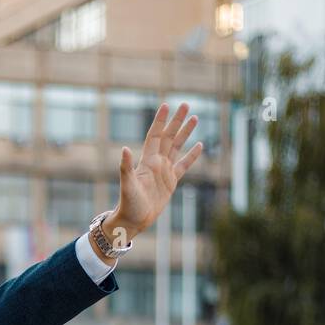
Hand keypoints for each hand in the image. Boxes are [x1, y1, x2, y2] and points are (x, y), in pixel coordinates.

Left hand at [105, 102, 203, 242]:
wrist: (134, 220)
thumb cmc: (128, 203)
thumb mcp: (127, 185)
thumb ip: (126, 167)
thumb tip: (125, 149)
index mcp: (147, 160)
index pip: (155, 135)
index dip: (160, 121)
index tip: (166, 105)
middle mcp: (156, 162)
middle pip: (169, 136)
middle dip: (177, 121)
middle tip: (186, 104)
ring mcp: (164, 171)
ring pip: (177, 147)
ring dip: (185, 133)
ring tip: (195, 118)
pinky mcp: (171, 181)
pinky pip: (184, 165)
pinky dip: (192, 156)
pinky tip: (200, 145)